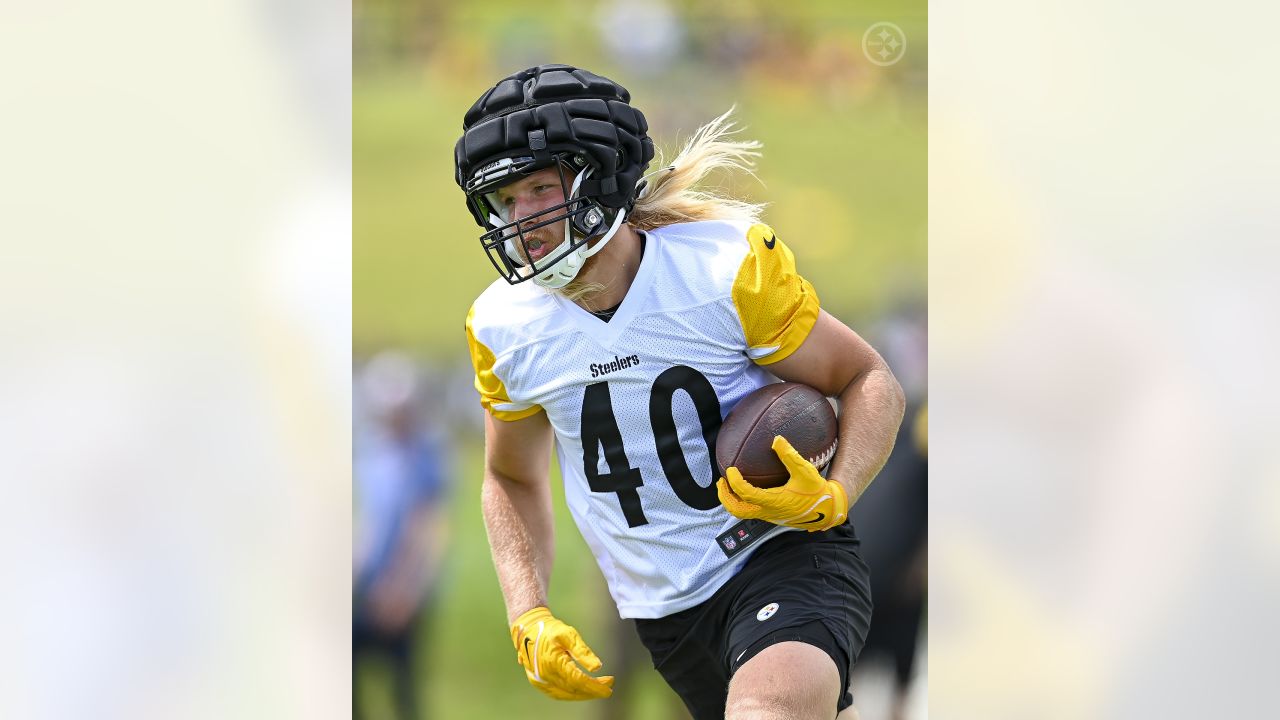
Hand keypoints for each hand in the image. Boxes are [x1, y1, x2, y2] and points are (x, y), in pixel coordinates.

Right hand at [510, 606, 614, 700]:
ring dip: (583, 694)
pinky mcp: (537, 682)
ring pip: (566, 694)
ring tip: (597, 688)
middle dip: (593, 690)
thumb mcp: (568, 634)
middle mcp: (545, 675)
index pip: (578, 680)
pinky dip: (571, 694)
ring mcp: (539, 680)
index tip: (610, 684)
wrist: (528, 629)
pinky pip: (557, 693)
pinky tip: (582, 690)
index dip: (595, 685)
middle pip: (574, 689)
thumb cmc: (550, 629)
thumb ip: (582, 651)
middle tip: (608, 685)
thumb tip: (597, 667)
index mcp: (553, 662)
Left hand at [716, 435, 848, 531]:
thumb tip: (776, 439)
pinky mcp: (774, 517)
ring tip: (728, 486)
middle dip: (725, 497)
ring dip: (732, 500)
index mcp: (774, 502)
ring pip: (743, 513)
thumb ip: (790, 456)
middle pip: (737, 510)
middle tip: (721, 481)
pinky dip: (743, 501)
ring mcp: (770, 517)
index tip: (730, 469)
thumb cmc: (817, 491)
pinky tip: (747, 488)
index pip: (746, 494)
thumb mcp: (806, 472)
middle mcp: (769, 512)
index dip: (735, 482)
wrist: (828, 510)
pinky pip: (752, 512)